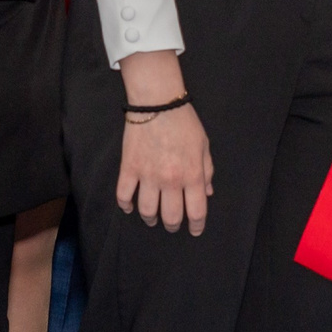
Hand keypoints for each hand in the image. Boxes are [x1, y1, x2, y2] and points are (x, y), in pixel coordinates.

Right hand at [115, 51, 210, 234]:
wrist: (157, 101)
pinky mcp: (129, 168)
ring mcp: (148, 175)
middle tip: (172, 223)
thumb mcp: (203, 145)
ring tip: (152, 217)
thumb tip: (207, 192)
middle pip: (171, 217)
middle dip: (173, 225)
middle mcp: (171, 180)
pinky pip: (124, 195)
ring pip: (147, 211)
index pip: (196, 211)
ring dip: (150, 218)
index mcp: (192, 174)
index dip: (197, 226)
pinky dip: (126, 206)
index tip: (195, 230)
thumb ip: (207, 171)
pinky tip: (130, 207)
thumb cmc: (184, 121)